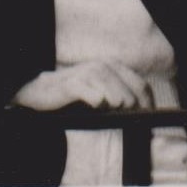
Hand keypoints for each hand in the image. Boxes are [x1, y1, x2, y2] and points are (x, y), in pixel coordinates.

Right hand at [12, 59, 157, 113]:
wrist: (39, 93)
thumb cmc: (73, 97)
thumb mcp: (99, 94)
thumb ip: (119, 96)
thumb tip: (142, 111)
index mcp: (112, 67)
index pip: (141, 85)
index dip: (147, 103)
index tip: (146, 119)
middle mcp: (101, 66)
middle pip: (130, 92)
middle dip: (132, 108)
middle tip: (125, 119)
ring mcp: (86, 74)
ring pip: (114, 94)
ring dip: (117, 106)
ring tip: (109, 111)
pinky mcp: (72, 85)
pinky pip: (93, 96)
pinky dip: (97, 102)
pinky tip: (95, 106)